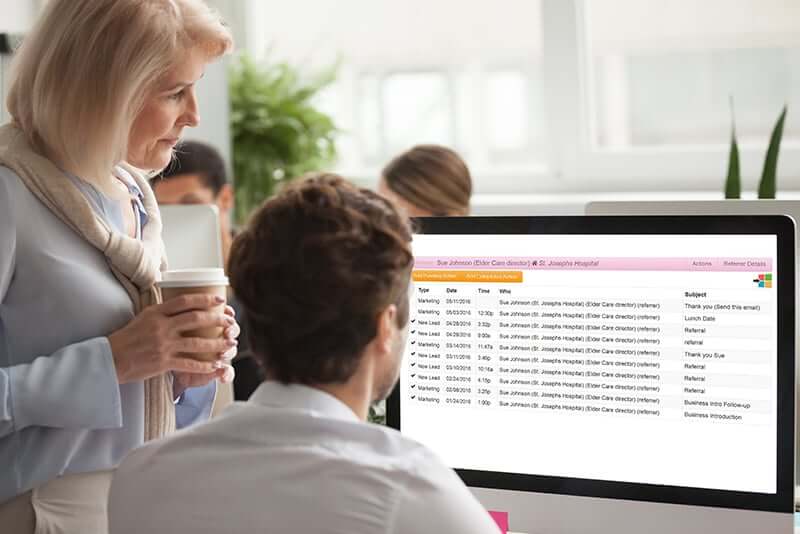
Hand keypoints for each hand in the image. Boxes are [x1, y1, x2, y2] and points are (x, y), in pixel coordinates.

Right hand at [108, 295, 236, 383]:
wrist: (110, 359)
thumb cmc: (127, 338)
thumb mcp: (143, 317)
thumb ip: (163, 312)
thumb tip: (183, 305)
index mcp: (156, 313)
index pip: (185, 301)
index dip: (205, 299)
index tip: (220, 300)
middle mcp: (162, 326)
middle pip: (196, 319)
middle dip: (217, 320)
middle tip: (231, 322)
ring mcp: (163, 345)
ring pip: (197, 343)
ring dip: (217, 344)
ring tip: (230, 344)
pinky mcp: (163, 362)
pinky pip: (189, 363)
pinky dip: (205, 366)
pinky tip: (216, 366)